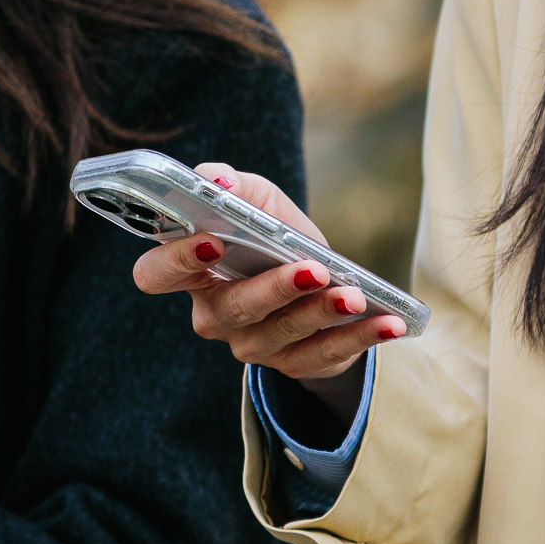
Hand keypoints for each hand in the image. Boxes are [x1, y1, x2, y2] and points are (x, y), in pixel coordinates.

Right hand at [131, 163, 403, 430]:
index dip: (177, 260)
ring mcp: (252, 346)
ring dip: (321, 313)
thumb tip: (215, 180)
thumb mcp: (259, 202)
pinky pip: (325, 356)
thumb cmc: (276, 237)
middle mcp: (214, 315)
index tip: (212, 240)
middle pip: (232, 309)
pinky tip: (388, 322)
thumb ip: (232, 184)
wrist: (322, 280)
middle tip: (312, 271)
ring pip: (282, 333)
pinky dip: (360, 337)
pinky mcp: (295, 363)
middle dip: (273, 289)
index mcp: (191, 274)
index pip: (156, 274)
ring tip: (354, 295)